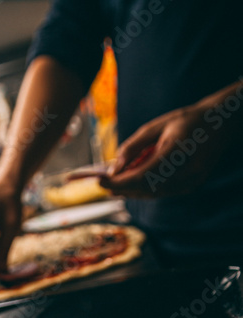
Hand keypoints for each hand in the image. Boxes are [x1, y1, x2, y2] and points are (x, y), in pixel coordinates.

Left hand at [100, 104, 220, 197]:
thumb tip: (114, 168)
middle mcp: (187, 170)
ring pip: (154, 193)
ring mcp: (192, 180)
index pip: (142, 175)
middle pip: (146, 188)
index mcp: (177, 150)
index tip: (100, 181)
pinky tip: (131, 186)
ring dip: (131, 191)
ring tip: (114, 186)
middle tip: (103, 186)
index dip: (120, 181)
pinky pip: (163, 192)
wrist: (220, 123)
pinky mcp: (192, 185)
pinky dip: (145, 190)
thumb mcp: (155, 126)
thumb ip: (133, 147)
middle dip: (122, 188)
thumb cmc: (185, 120)